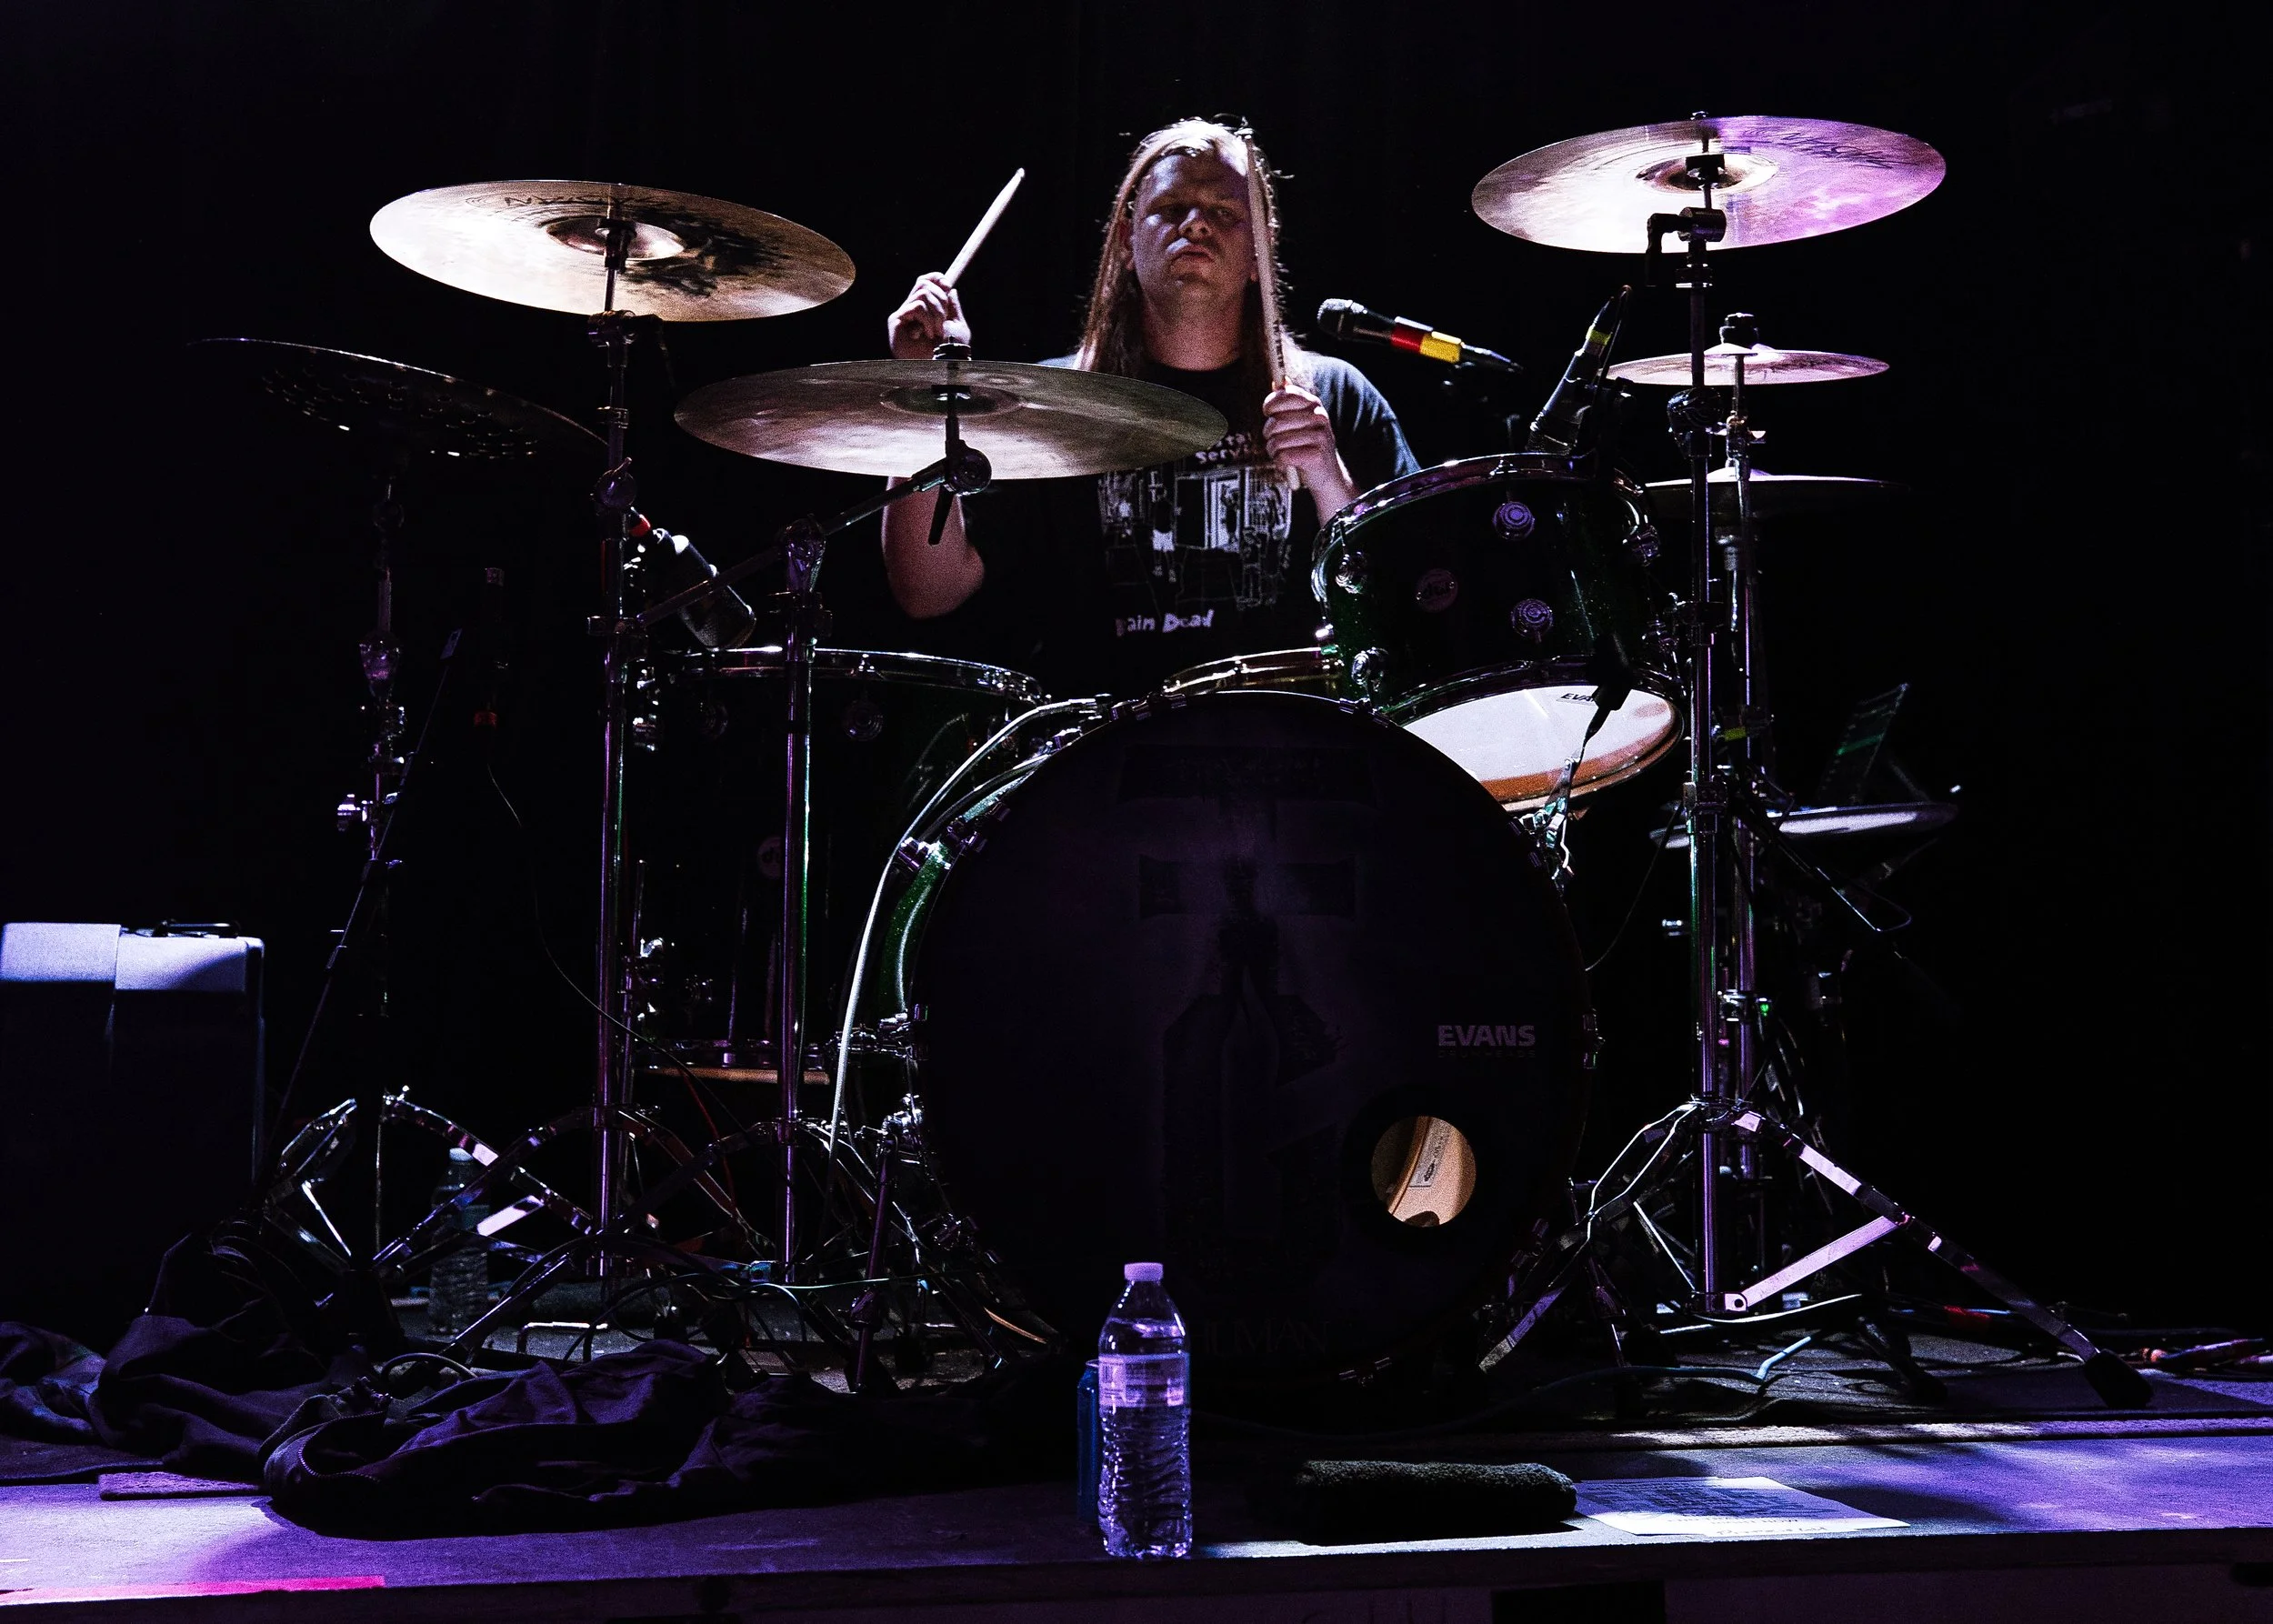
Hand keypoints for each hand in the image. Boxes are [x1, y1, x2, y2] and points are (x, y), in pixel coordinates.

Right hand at [888, 273, 970, 359]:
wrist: (941, 367)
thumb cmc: (950, 351)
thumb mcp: (957, 324)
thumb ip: (953, 306)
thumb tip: (950, 289)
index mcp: (926, 308)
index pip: (925, 280)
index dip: (936, 278)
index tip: (948, 287)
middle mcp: (912, 308)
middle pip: (923, 282)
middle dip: (941, 299)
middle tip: (943, 320)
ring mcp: (903, 314)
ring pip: (922, 293)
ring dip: (936, 313)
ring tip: (936, 331)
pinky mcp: (895, 321)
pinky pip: (916, 306)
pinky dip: (927, 319)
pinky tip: (927, 334)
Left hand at [1261, 384, 1358, 516]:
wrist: (1327, 474)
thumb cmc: (1308, 445)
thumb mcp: (1301, 420)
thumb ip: (1290, 401)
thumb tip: (1280, 381)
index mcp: (1314, 404)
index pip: (1285, 395)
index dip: (1270, 404)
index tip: (1267, 413)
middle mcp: (1319, 417)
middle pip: (1276, 421)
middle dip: (1269, 434)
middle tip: (1274, 441)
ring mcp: (1320, 436)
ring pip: (1277, 441)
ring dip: (1273, 451)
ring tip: (1281, 454)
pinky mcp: (1316, 455)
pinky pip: (1283, 456)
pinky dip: (1280, 463)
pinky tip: (1287, 464)